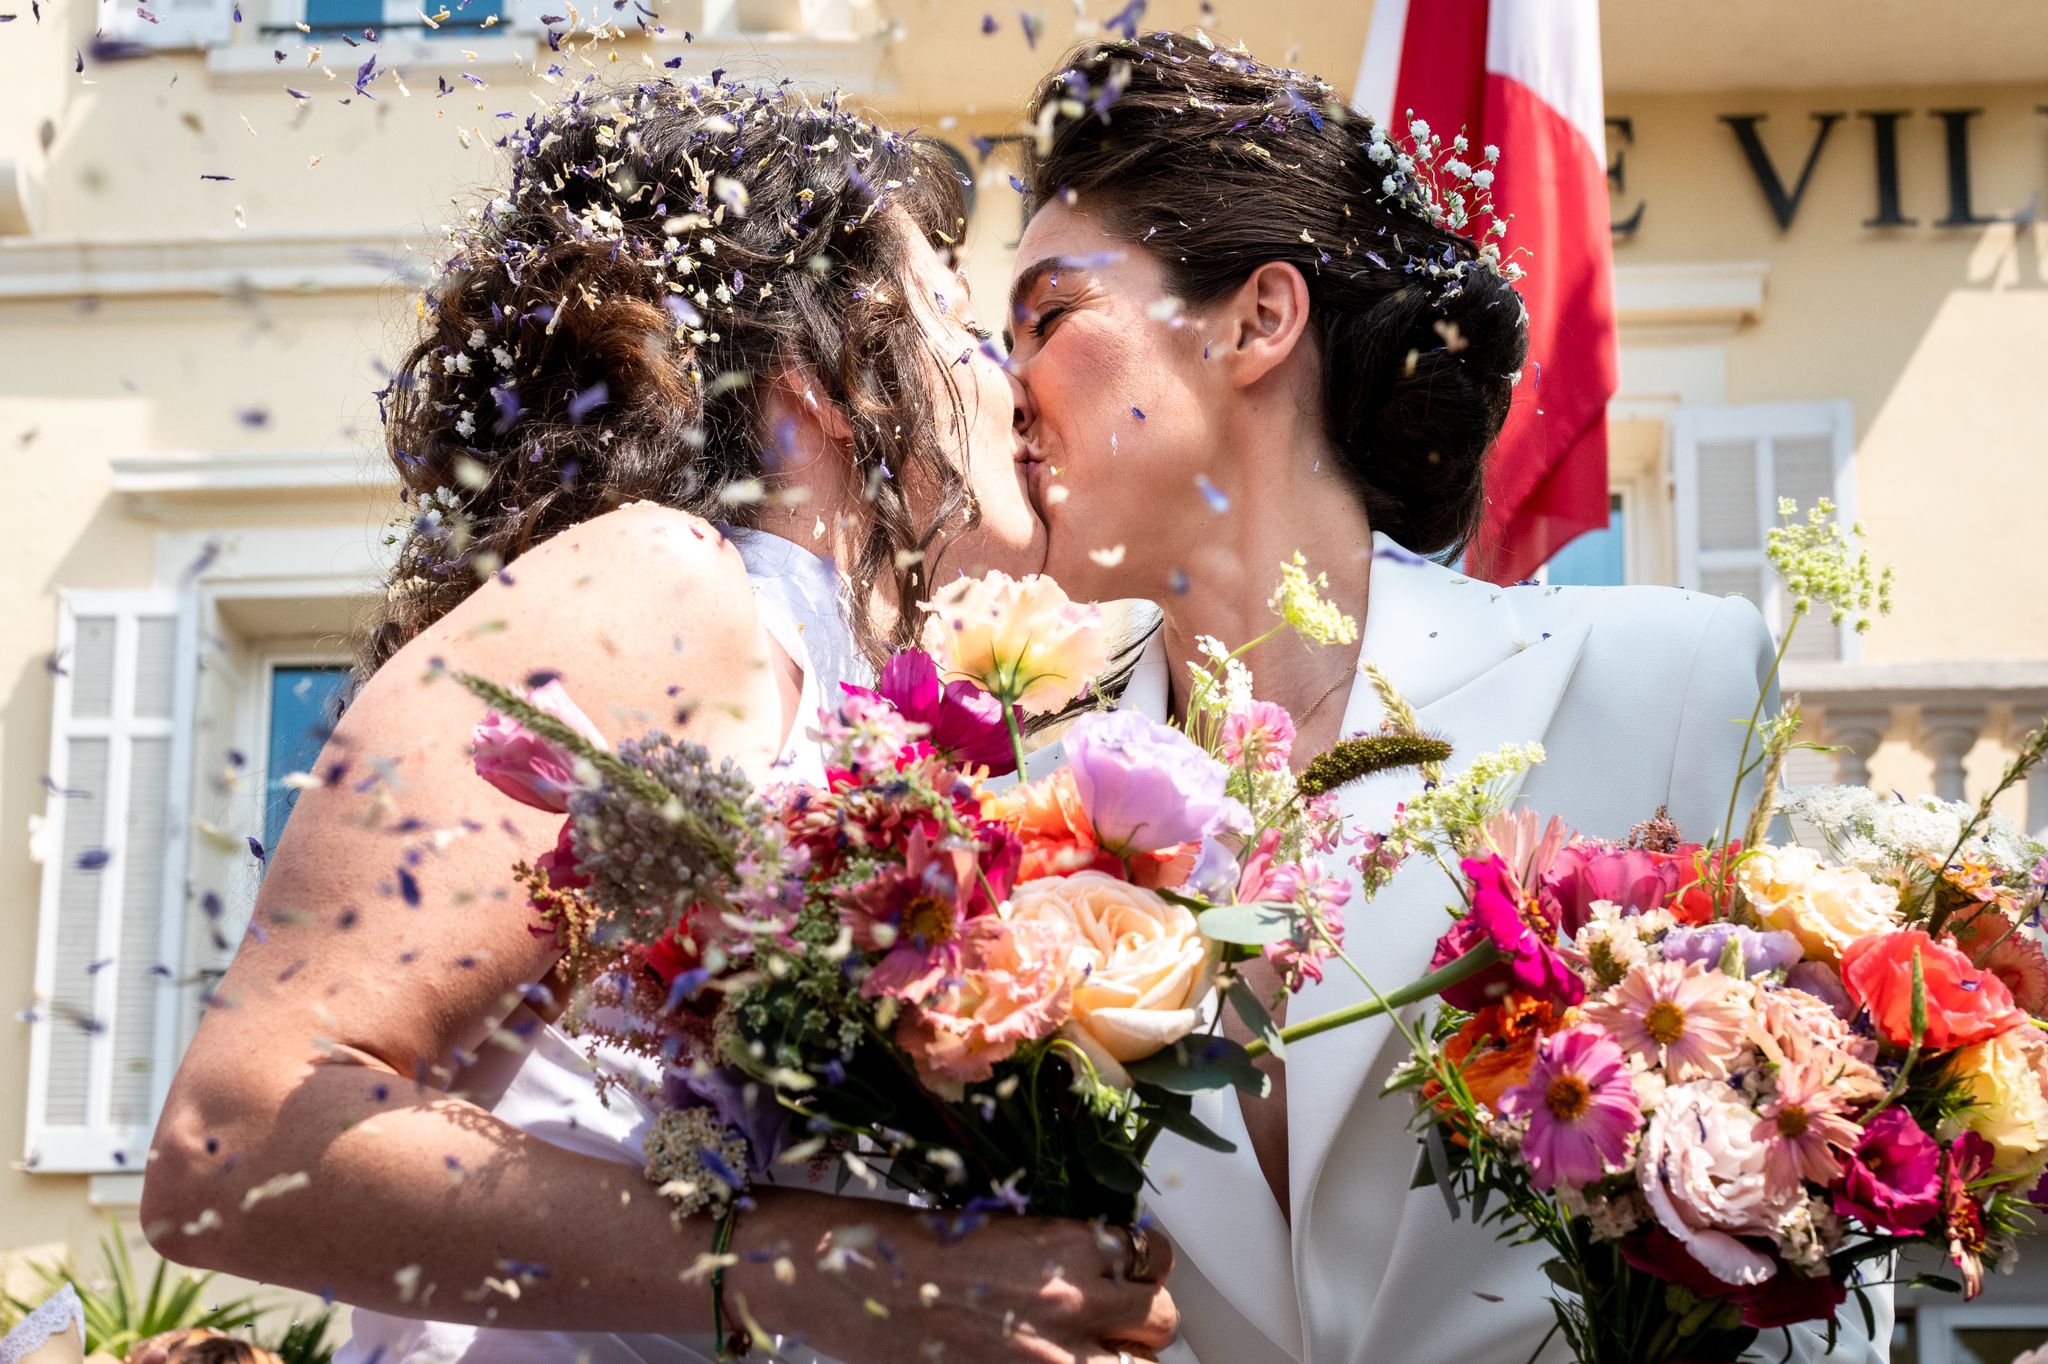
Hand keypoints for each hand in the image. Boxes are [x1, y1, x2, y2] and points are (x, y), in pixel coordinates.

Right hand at [733, 1194, 1177, 1362]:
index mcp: (1069, 1244)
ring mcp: (1055, 1356)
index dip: (1144, 1263)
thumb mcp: (1007, 1232)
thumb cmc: (917, 1248)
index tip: (1133, 1266)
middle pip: (1160, 1319)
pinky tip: (1061, 1357)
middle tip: (1118, 1316)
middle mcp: (1074, 1300)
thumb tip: (1103, 1267)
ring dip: (1122, 1356)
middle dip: (1143, 1318)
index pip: (1151, 1255)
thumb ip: (1063, 1252)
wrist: (861, 1281)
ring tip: (1094, 1348)